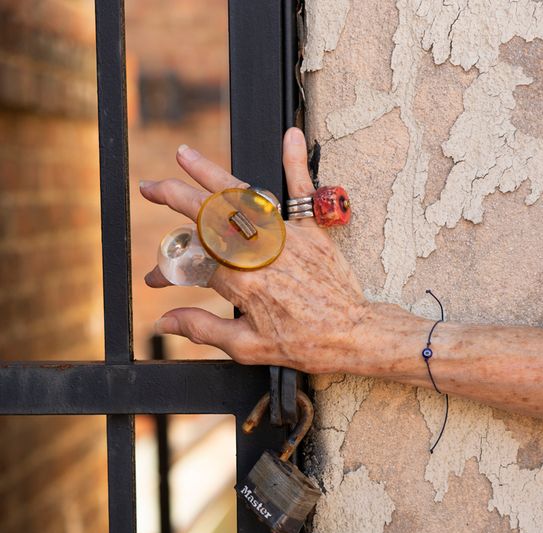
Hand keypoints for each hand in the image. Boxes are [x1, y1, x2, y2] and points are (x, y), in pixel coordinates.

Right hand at [140, 129, 424, 375]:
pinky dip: (297, 161)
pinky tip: (290, 135)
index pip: (193, 264)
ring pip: (242, 195)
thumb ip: (203, 330)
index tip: (156, 279)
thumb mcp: (247, 348)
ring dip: (210, 172)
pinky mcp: (313, 231)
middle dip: (173, 196)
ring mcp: (287, 236)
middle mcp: (261, 251)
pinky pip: (304, 190)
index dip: (168, 269)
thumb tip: (166, 321)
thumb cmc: (304, 344)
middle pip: (208, 214)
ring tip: (185, 156)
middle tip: (149, 188)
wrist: (353, 336)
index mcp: (242, 282)